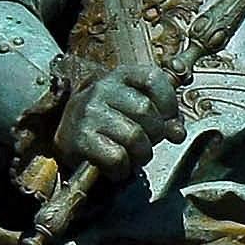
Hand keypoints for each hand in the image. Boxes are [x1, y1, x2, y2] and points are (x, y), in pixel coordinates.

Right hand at [59, 52, 178, 168]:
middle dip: (155, 134)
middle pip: (146, 111)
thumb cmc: (109, 121)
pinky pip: (117, 157)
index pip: (154, 78)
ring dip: (141, 155)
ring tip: (132, 156)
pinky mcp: (81, 139)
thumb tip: (178, 133)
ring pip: (134, 136)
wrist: (66, 134)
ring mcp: (90, 113)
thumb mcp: (134, 108)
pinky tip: (117, 166)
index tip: (166, 119)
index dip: (168, 103)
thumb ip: (162, 115)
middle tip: (145, 142)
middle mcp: (102, 89)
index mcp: (120, 76)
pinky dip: (123, 169)